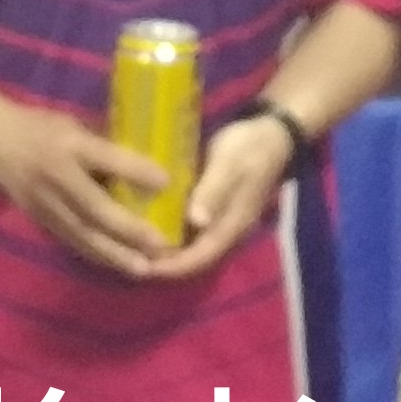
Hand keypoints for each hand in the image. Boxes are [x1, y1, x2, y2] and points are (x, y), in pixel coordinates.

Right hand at [0, 95, 173, 277]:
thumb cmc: (41, 128)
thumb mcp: (72, 125)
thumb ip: (102, 145)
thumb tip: (147, 161)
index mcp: (68, 144)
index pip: (105, 158)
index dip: (135, 170)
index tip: (166, 182)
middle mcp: (57, 176)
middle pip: (94, 207)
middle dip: (128, 228)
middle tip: (160, 244)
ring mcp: (46, 203)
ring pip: (82, 233)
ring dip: (114, 254)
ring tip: (143, 268)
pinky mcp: (40, 220)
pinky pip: (71, 241)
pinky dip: (96, 256)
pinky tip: (118, 266)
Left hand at [131, 115, 295, 282]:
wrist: (271, 133)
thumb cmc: (249, 148)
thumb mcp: (229, 165)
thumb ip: (214, 192)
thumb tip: (196, 222)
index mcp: (232, 225)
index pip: (200, 258)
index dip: (172, 267)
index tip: (143, 268)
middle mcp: (226, 230)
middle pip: (194, 258)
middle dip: (164, 263)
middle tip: (129, 259)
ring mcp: (220, 220)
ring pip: (191, 246)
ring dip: (165, 250)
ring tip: (132, 246)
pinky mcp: (213, 208)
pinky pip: (190, 229)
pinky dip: (170, 231)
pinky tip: (148, 224)